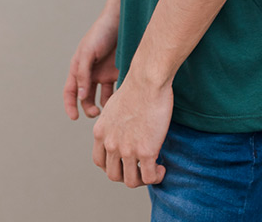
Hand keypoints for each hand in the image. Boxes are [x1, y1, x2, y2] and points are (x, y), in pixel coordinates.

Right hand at [63, 13, 119, 119]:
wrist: (121, 20)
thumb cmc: (101, 32)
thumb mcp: (88, 52)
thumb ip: (83, 73)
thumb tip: (80, 96)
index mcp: (78, 68)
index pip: (70, 91)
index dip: (70, 106)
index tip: (74, 117)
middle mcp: (90, 74)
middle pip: (86, 98)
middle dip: (88, 108)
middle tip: (97, 113)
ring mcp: (104, 74)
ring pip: (101, 97)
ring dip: (103, 106)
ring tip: (110, 109)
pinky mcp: (117, 72)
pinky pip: (116, 90)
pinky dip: (117, 97)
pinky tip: (121, 99)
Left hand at [91, 72, 172, 187]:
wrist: (147, 79)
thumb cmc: (136, 86)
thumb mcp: (114, 107)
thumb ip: (113, 124)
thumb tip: (123, 131)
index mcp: (100, 132)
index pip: (99, 161)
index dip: (112, 166)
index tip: (125, 162)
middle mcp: (110, 143)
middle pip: (113, 175)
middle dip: (127, 175)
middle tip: (140, 168)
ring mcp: (127, 150)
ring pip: (131, 181)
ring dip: (142, 180)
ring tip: (153, 170)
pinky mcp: (145, 151)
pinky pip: (149, 177)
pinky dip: (156, 177)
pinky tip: (162, 169)